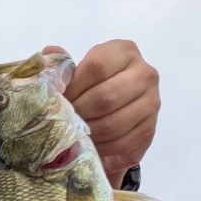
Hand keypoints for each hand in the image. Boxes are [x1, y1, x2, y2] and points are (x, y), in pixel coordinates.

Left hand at [42, 40, 159, 186]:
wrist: (116, 115)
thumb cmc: (93, 89)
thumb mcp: (78, 72)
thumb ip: (64, 65)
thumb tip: (50, 53)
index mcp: (125, 52)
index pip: (97, 66)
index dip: (74, 86)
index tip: (60, 99)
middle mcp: (144, 74)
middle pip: (106, 97)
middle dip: (79, 112)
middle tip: (64, 121)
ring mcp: (151, 103)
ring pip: (113, 123)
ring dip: (88, 133)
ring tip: (73, 134)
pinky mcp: (149, 130)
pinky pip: (121, 143)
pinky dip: (100, 148)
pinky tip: (88, 146)